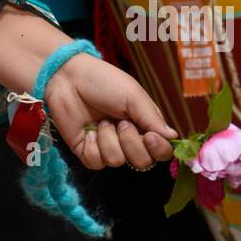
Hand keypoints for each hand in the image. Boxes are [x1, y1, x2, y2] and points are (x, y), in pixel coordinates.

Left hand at [45, 53, 176, 170]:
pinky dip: (92, 146)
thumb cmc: (103, 81)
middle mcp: (128, 139)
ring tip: (100, 120)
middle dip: (130, 142)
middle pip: (142, 163)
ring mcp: (107, 146)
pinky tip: (88, 130)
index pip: (161, 151)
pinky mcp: (87, 152)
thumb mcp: (132, 95)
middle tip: (120, 121)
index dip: (158, 149)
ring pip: (117, 161)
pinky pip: (96, 162)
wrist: (67, 78)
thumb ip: (153, 119)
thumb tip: (173, 138)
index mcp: (144, 125)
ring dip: (108, 139)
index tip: (149, 136)